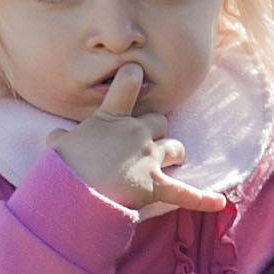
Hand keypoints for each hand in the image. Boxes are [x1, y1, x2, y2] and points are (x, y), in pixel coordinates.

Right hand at [48, 62, 225, 216]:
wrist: (73, 193)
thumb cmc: (61, 169)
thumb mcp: (57, 148)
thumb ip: (60, 139)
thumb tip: (56, 137)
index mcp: (109, 119)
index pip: (126, 86)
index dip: (132, 78)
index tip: (137, 71)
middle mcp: (135, 132)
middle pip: (159, 121)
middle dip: (156, 131)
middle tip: (144, 145)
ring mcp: (148, 157)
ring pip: (175, 147)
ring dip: (174, 153)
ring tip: (170, 161)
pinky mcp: (156, 185)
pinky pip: (185, 193)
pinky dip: (202, 199)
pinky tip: (218, 203)